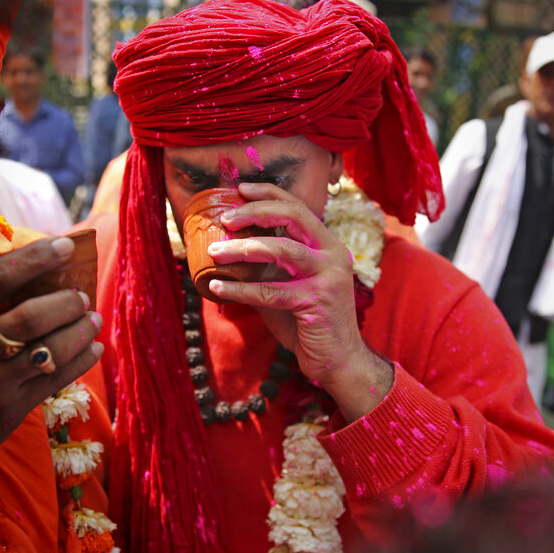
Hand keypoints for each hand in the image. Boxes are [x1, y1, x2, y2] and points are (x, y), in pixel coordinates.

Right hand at [0, 237, 102, 459]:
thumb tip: (38, 267)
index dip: (36, 259)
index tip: (66, 246)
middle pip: (30, 316)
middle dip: (66, 302)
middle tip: (83, 297)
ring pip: (48, 349)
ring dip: (80, 331)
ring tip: (94, 320)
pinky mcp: (8, 407)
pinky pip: (55, 378)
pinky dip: (81, 360)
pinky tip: (93, 349)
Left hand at [207, 183, 367, 387]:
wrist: (338, 362)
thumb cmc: (308, 325)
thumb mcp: (287, 288)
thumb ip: (266, 269)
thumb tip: (226, 254)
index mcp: (327, 246)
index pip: (298, 207)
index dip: (269, 194)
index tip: (240, 190)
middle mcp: (333, 254)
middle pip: (293, 216)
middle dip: (255, 211)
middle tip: (225, 217)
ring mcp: (328, 277)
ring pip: (281, 249)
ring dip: (242, 248)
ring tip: (215, 252)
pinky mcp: (317, 301)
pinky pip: (270, 291)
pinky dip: (240, 289)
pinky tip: (218, 288)